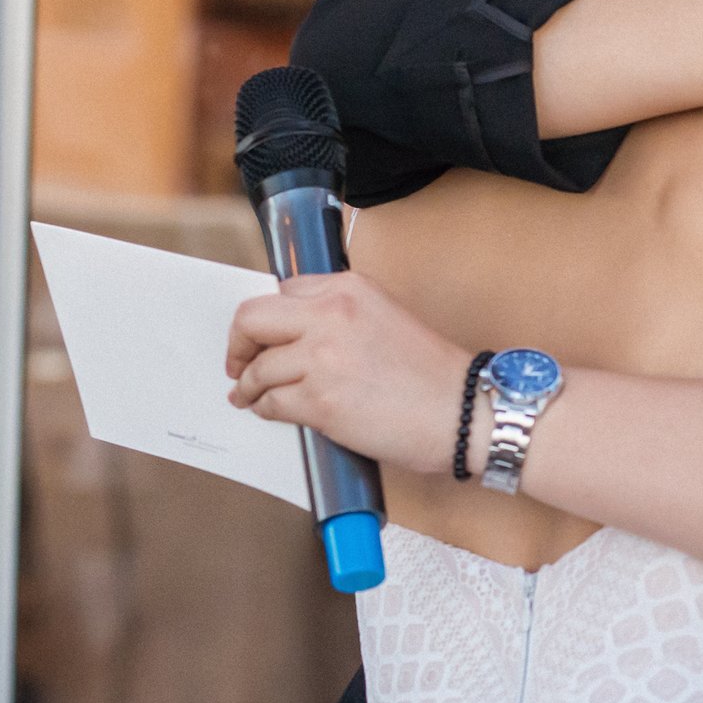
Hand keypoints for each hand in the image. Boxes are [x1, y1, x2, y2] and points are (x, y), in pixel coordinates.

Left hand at [225, 272, 470, 477]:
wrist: (464, 412)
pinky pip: (270, 403)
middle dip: (238, 344)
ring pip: (257, 368)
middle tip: (239, 363)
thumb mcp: (387, 318)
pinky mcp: (319, 401)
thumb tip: (297, 333)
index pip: (282, 292)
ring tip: (252, 397)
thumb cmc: (435, 376)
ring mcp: (322, 358)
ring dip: (250, 387)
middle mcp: (331, 315)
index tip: (263, 336)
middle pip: (252, 319)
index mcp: (349, 289)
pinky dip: (267, 410)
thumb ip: (341, 315)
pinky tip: (275, 412)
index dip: (268, 319)